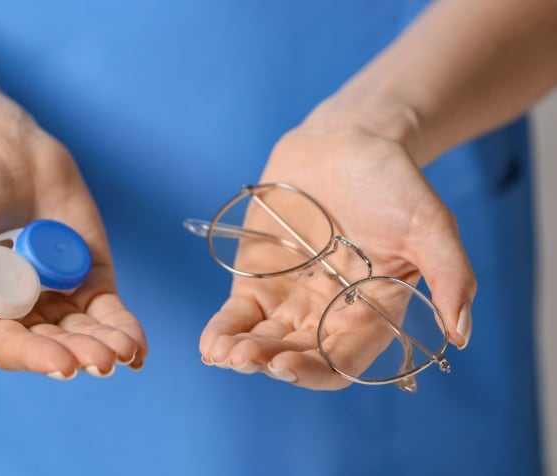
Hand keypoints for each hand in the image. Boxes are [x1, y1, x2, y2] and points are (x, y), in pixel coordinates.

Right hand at [0, 107, 145, 378]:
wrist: (1, 149)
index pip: (7, 346)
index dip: (35, 357)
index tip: (61, 364)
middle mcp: (19, 315)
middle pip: (52, 344)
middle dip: (78, 354)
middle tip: (100, 361)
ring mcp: (57, 298)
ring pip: (84, 332)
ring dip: (105, 345)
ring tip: (123, 352)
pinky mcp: (90, 278)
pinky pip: (109, 311)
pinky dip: (124, 329)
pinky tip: (137, 349)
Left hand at [199, 103, 475, 389]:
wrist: (345, 140)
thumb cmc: (393, 181)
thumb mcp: (430, 224)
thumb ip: (450, 275)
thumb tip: (461, 335)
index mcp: (371, 313)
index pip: (341, 360)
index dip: (315, 370)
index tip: (287, 365)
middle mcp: (329, 314)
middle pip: (297, 354)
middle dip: (270, 361)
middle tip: (246, 357)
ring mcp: (290, 298)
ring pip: (264, 339)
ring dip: (243, 352)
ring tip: (224, 353)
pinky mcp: (257, 277)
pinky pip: (239, 314)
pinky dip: (223, 330)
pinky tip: (210, 345)